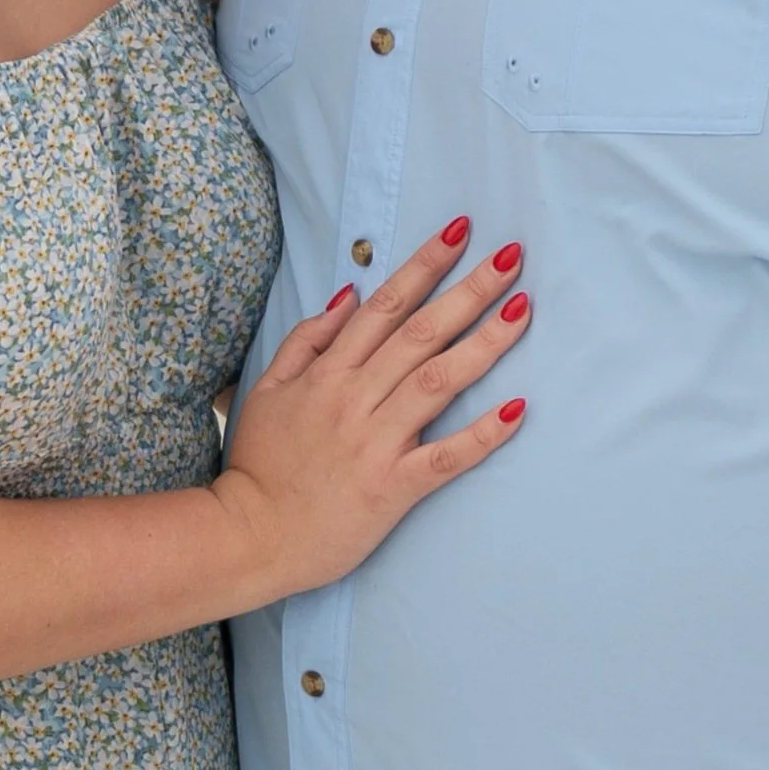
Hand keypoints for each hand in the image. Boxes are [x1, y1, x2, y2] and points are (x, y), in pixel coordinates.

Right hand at [214, 218, 528, 602]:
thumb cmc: (259, 464)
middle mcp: (356, 397)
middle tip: (511, 258)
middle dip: (469, 290)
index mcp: (329, 371)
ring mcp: (376, 442)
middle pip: (422, 332)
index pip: (386, 305)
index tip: (460, 232)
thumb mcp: (267, 388)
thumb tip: (350, 294)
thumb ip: (308, 339)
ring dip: (484, 344)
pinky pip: (444, 457)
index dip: (425, 265)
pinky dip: (481, 435)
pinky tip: (516, 410)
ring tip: (521, 311)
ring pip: (437, 381)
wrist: (247, 537)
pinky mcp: (392, 488)